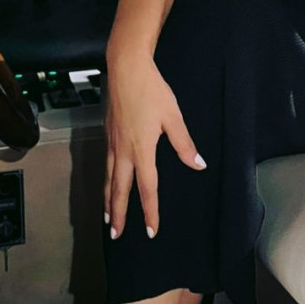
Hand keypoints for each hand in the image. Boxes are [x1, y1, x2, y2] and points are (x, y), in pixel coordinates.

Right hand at [103, 59, 206, 240]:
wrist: (125, 68)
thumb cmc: (151, 90)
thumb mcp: (172, 116)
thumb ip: (184, 144)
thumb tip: (198, 165)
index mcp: (142, 149)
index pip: (147, 188)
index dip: (150, 211)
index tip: (151, 231)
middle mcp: (123, 150)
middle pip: (119, 190)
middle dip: (118, 214)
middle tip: (116, 235)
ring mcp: (112, 142)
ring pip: (109, 178)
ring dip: (109, 200)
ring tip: (108, 218)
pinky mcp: (108, 133)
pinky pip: (106, 165)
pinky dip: (107, 181)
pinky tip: (109, 183)